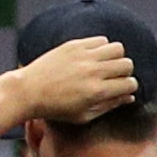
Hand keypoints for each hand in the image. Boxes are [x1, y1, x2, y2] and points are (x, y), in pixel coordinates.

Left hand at [18, 36, 137, 123]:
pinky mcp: (74, 45)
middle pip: (127, 64)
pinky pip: (101, 39)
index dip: (128, 88)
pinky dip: (101, 47)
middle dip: (124, 73)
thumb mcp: (81, 116)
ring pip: (118, 48)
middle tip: (113, 78)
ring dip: (115, 57)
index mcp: (96, 92)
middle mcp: (93, 72)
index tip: (121, 89)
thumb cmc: (54, 108)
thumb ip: (108, 106)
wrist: (27, 92)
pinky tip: (92, 57)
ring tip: (104, 65)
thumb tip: (129, 96)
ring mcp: (84, 56)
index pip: (129, 84)